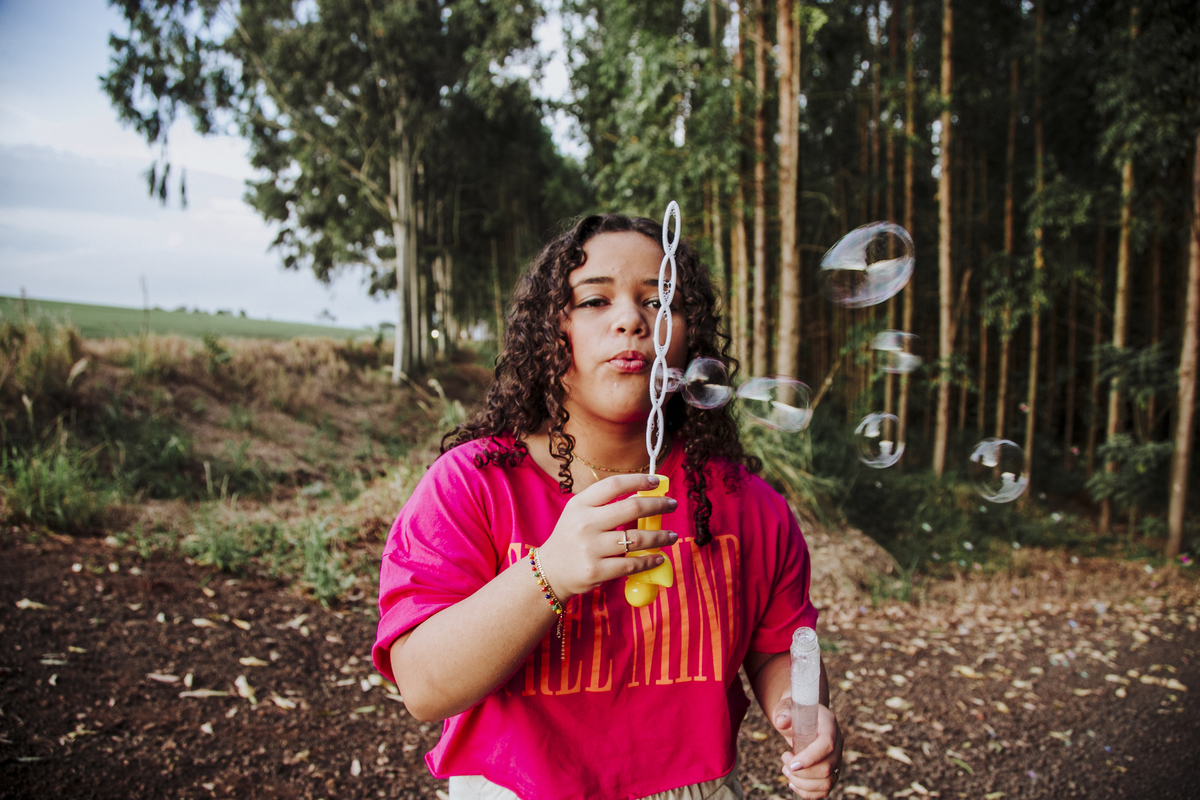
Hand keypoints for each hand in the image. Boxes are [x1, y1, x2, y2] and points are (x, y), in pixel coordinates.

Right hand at [536, 473, 677, 598]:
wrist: (550, 571)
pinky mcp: (596, 571)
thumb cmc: (571, 537)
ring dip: (661, 536)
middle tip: (672, 504)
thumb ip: (605, 504)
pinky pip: (631, 564)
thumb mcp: (579, 513)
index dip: (638, 481)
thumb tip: (644, 494)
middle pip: (631, 508)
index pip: (614, 485)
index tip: (657, 482)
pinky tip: (659, 557)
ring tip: (672, 536)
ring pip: (637, 538)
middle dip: (658, 505)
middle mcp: (584, 524)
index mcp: (580, 504)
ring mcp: (590, 548)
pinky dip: (650, 560)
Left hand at [772, 698, 842, 798]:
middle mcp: (837, 743)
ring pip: (827, 783)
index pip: (827, 745)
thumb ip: (784, 714)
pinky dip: (807, 792)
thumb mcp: (786, 709)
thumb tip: (782, 722)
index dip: (810, 758)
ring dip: (803, 783)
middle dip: (802, 773)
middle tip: (784, 761)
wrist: (801, 718)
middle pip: (827, 768)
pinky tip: (793, 783)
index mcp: (829, 724)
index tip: (792, 764)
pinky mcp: (831, 771)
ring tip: (786, 771)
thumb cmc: (793, 714)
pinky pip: (824, 790)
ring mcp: (836, 759)